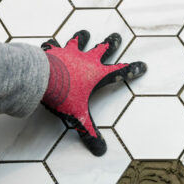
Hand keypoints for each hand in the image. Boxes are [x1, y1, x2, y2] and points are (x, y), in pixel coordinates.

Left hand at [41, 31, 145, 155]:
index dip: (133, 69)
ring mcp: (69, 53)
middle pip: (103, 49)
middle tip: (117, 36)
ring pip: (79, 42)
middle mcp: (86, 60)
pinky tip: (49, 42)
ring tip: (85, 32)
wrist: (40, 79)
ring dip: (82, 37)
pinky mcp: (52, 51)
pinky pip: (53, 46)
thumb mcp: (78, 117)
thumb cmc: (63, 96)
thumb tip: (100, 151)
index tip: (144, 65)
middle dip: (112, 43)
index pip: (120, 72)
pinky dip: (52, 45)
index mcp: (97, 75)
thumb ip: (89, 132)